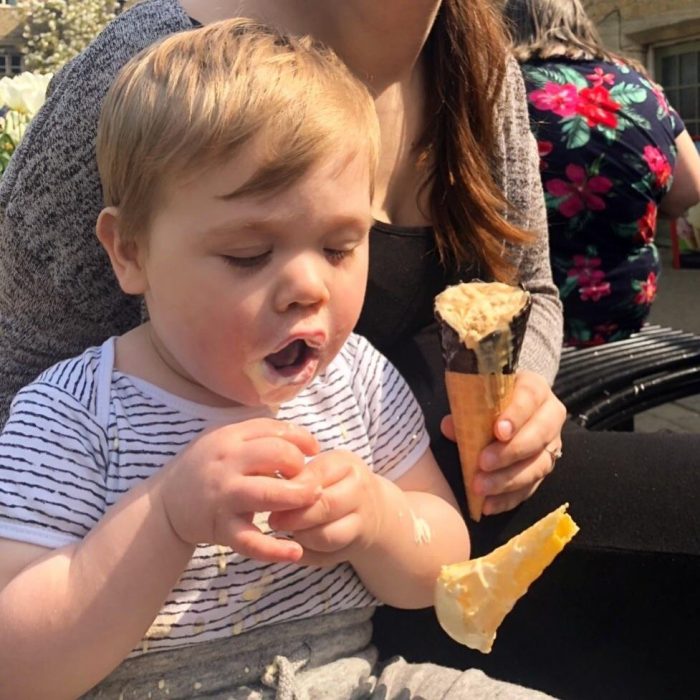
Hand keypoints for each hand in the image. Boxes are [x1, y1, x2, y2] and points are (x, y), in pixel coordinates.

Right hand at [157, 418, 321, 561]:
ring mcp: (223, 496)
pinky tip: (296, 552)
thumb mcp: (224, 440)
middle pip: (277, 454)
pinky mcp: (221, 528)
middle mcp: (226, 463)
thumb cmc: (206, 468)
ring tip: (311, 501)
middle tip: (308, 477)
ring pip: (269, 493)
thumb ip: (258, 435)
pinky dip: (274, 549)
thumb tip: (301, 438)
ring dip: (297, 497)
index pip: (275, 430)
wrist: (164, 505)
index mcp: (230, 438)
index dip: (302, 439)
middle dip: (302, 465)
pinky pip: (251, 540)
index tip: (313, 451)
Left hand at [269, 450, 382, 566]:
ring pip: (326, 537)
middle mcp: (362, 494)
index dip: (292, 489)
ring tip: (286, 532)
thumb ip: (301, 475)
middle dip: (294, 516)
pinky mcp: (354, 548)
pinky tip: (294, 546)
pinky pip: (325, 557)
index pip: (317, 478)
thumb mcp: (324, 468)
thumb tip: (271, 488)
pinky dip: (304, 554)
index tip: (272, 494)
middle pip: (325, 507)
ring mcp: (362, 523)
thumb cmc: (337, 482)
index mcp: (349, 468)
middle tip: (274, 520)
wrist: (372, 509)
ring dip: (300, 537)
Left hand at [441, 370, 565, 515]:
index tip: (498, 431)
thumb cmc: (489, 399)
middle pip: (539, 436)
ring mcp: (550, 445)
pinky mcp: (544, 470)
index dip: (516, 415)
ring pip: (537, 466)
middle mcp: (549, 417)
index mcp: (534, 390)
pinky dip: (508, 499)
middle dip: (510, 453)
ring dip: (508, 480)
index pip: (530, 398)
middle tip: (483, 463)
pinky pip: (530, 488)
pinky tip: (488, 505)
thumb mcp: (477, 397)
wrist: (506, 408)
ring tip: (481, 488)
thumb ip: (465, 409)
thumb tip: (449, 427)